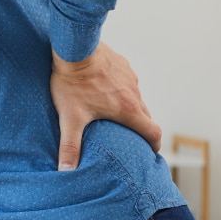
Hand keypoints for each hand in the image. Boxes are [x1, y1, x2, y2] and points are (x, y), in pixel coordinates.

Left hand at [50, 42, 161, 169]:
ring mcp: (129, 76)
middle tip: (130, 137)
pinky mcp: (122, 64)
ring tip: (116, 115)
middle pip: (145, 116)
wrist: (73, 48)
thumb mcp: (70, 118)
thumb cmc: (72, 83)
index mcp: (128, 109)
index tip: (151, 152)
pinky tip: (105, 90)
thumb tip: (66, 171)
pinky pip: (127, 81)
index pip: (153, 132)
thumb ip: (70, 146)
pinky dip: (122, 90)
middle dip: (141, 128)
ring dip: (131, 108)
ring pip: (136, 98)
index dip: (154, 145)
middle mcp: (134, 93)